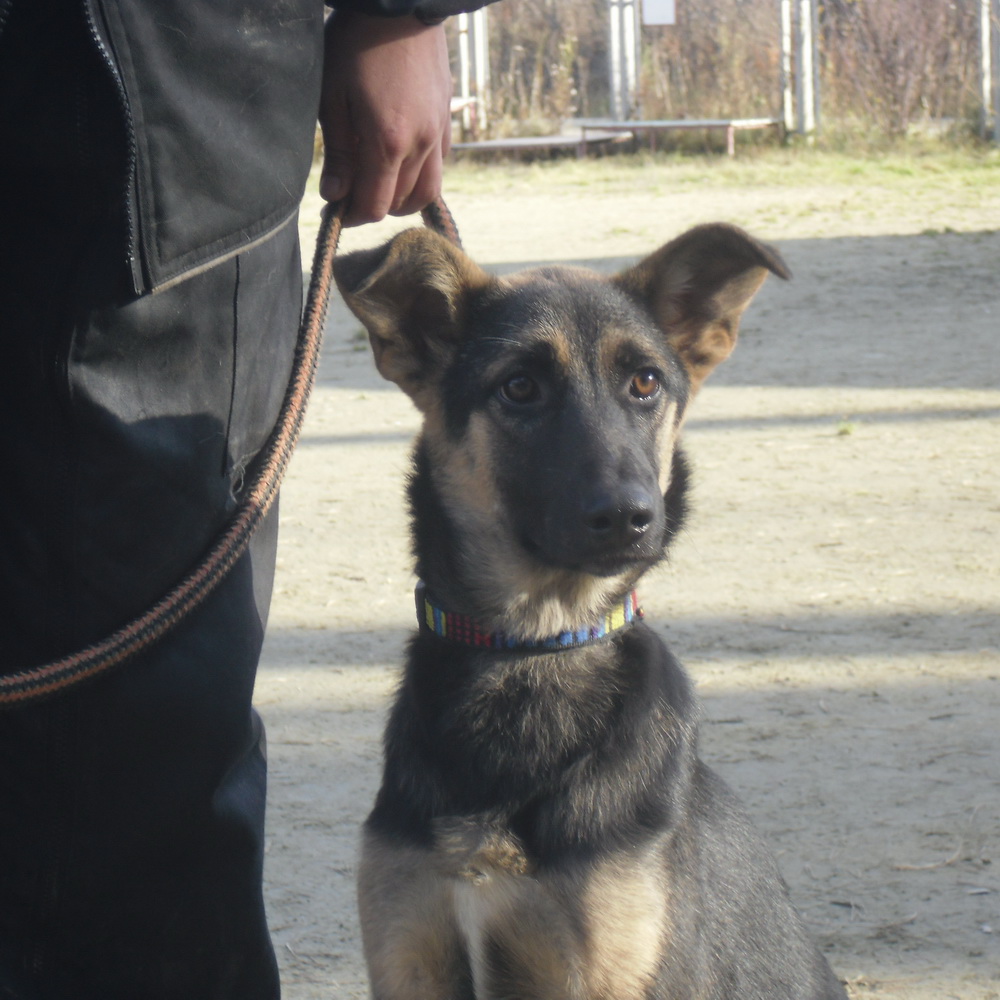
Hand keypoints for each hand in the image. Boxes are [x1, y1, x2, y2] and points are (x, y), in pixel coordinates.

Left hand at [319, 11, 452, 226]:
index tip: (335, 210)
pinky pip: (439, 164)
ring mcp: (438, 133)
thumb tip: (334, 195)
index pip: (375, 206)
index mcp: (387, 144)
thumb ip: (337, 152)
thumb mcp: (333, 96)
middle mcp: (420, 146)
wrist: (400, 2)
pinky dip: (420, 174)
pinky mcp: (446, 119)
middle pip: (400, 203)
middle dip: (374, 207)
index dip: (354, 215)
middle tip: (350, 196)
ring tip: (379, 186)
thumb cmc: (356, 44)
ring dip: (402, 198)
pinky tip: (400, 161)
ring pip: (427, 190)